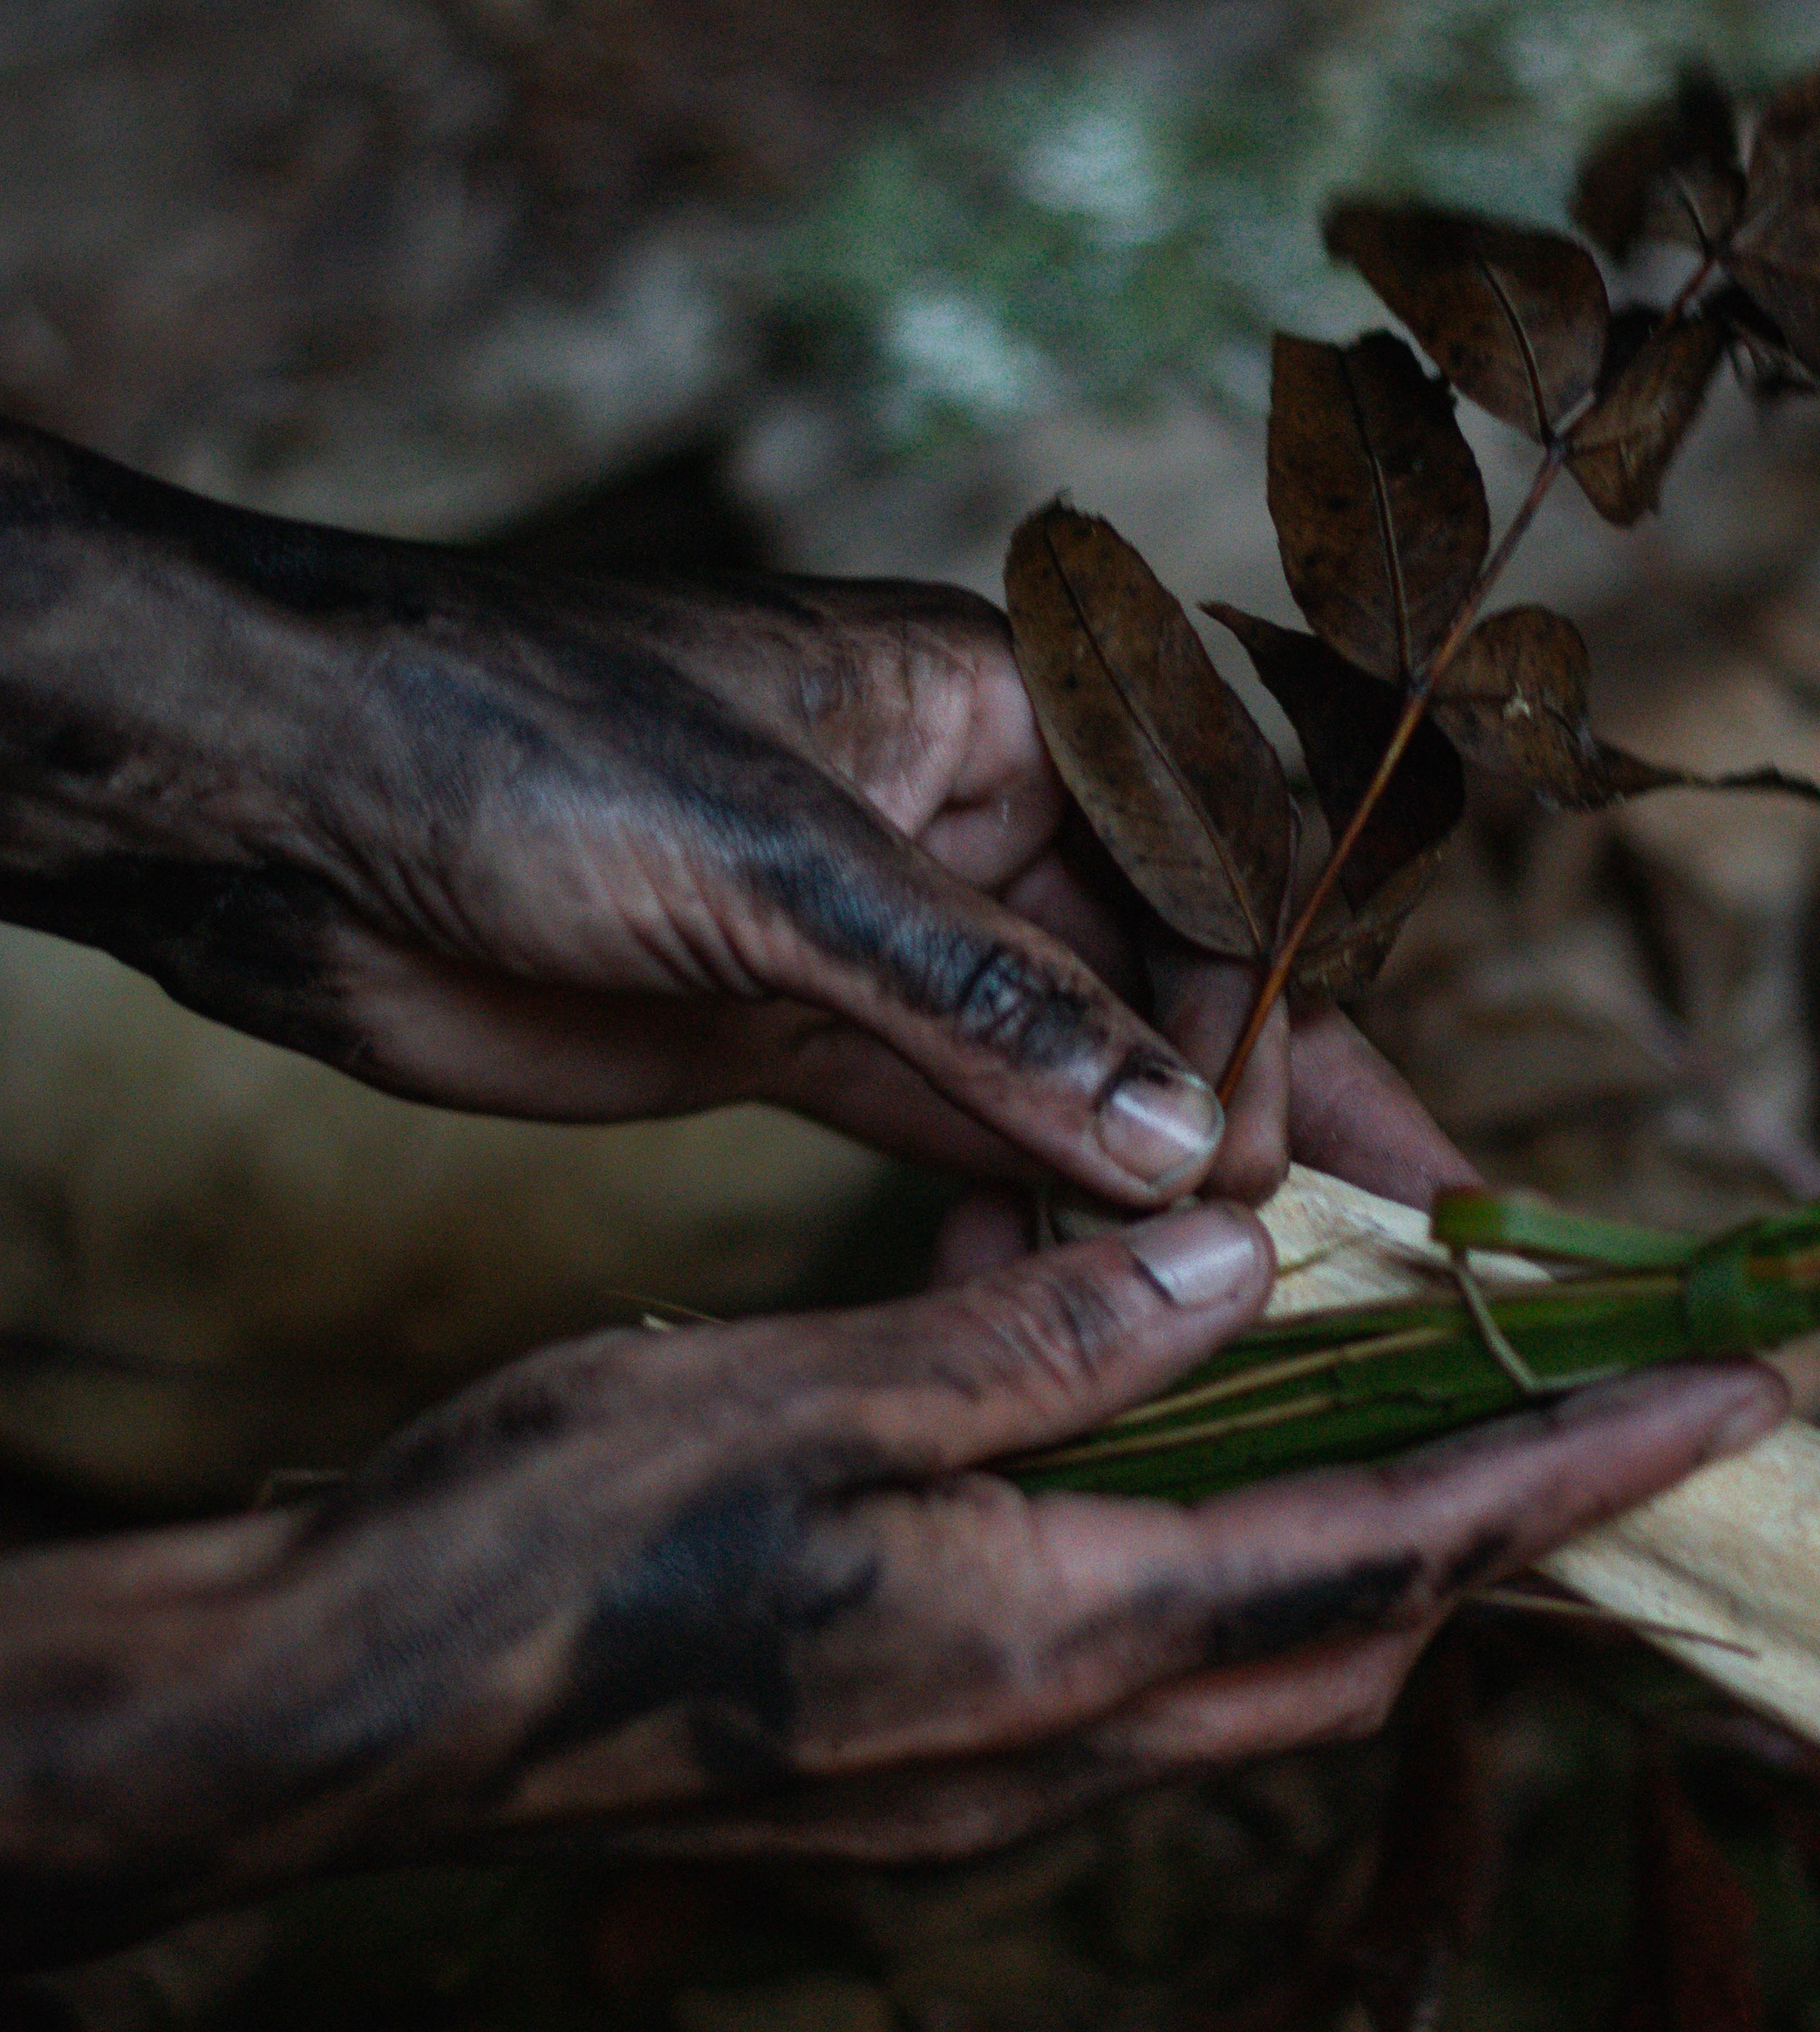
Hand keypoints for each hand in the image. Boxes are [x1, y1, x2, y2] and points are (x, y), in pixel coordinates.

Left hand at [0, 421, 1460, 1209]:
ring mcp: (881, 944)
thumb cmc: (508, 741)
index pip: (1203, 860)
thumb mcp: (771, 864)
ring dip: (1138, 1191)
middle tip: (1337, 1268)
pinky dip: (1014, 1218)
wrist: (270, 804)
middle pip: (1168, 977)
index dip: (1263, 1012)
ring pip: (1068, 1075)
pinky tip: (1057, 1303)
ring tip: (1214, 1322)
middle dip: (1254, 1113)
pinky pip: (956, 1138)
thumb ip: (983, 1005)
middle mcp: (962, 823)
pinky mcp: (796, 1041)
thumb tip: (1179, 1141)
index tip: (1271, 1164)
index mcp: (988, 709)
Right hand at [0, 1205, 1782, 1965]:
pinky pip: (1145, 1689)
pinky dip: (1229, 1581)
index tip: (1741, 1400)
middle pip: (1361, 1642)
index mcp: (1053, 1639)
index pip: (1395, 1552)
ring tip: (1425, 1419)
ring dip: (1371, 1559)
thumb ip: (1042, 1337)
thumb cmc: (549, 1539)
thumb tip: (1243, 1263)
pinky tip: (1187, 1481)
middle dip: (1507, 1531)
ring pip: (1259, 1676)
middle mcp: (1055, 1751)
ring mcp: (985, 1793)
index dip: (1580, 1471)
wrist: (350, 1720)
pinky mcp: (919, 1786)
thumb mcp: (803, 1389)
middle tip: (1602, 1405)